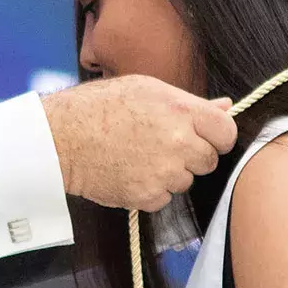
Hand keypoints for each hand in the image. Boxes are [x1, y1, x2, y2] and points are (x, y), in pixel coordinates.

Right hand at [42, 75, 236, 210]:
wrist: (61, 138)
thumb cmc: (99, 107)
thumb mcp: (146, 90)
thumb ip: (190, 102)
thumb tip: (226, 106)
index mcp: (181, 110)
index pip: (227, 132)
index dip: (216, 135)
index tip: (204, 136)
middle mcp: (178, 142)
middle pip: (209, 160)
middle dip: (192, 155)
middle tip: (161, 144)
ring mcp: (164, 172)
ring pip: (185, 181)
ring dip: (170, 173)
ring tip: (139, 156)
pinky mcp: (147, 196)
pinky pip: (163, 198)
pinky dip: (150, 190)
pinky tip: (129, 171)